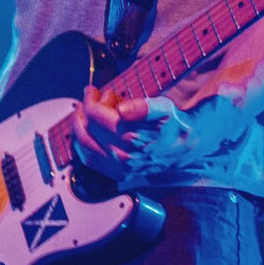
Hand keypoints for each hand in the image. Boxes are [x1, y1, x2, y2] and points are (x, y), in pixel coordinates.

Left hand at [70, 87, 196, 184]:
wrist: (184, 147)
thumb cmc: (172, 124)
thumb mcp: (163, 107)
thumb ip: (143, 107)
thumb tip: (122, 110)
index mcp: (131, 137)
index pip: (95, 115)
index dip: (90, 99)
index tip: (92, 90)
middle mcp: (123, 155)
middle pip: (87, 129)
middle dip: (84, 110)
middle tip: (89, 99)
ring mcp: (119, 167)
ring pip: (84, 146)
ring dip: (79, 127)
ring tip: (85, 114)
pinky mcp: (118, 174)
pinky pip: (90, 160)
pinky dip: (82, 145)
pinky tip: (86, 134)